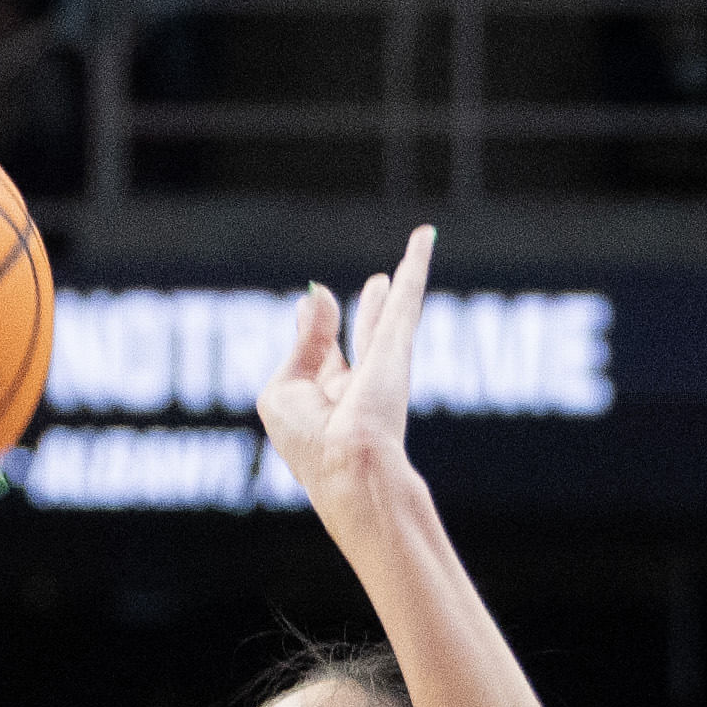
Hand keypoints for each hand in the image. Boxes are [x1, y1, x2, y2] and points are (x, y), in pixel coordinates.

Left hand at [255, 223, 437, 530]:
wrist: (351, 467)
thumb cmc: (311, 444)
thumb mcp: (284, 391)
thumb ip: (302, 341)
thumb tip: (315, 294)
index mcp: (323, 399)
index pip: (320, 356)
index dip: (317, 329)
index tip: (314, 303)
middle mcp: (357, 383)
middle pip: (365, 335)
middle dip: (370, 310)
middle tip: (378, 283)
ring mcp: (382, 365)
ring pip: (392, 315)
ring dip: (401, 284)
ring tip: (414, 249)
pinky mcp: (398, 348)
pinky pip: (407, 298)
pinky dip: (415, 267)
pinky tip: (423, 239)